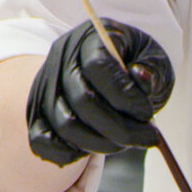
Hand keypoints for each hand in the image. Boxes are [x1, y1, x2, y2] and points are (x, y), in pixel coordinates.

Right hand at [26, 18, 173, 165]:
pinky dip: (67, 153)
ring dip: (101, 143)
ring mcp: (46, 86)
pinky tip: (94, 152)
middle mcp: (61, 59)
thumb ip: (151, 69)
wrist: (106, 69)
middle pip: (82, 100)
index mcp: (91, 38)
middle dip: (119, 128)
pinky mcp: (38, 112)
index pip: (98, 67)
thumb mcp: (152, 57)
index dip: (125, 96)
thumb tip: (141, 78)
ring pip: (65, 124)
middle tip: (146, 137)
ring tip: (125, 143)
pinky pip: (41, 141)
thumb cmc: (134, 63)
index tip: (147, 114)